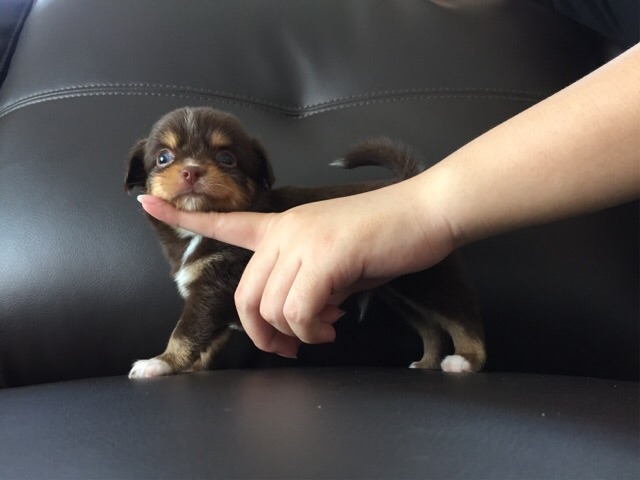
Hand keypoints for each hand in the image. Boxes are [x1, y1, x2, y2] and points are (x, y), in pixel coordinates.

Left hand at [138, 179, 453, 357]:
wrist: (424, 213)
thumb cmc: (384, 237)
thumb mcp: (338, 260)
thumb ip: (311, 281)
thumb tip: (303, 318)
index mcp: (285, 226)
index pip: (227, 221)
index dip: (183, 216)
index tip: (146, 204)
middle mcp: (287, 231)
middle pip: (247, 296)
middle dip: (262, 333)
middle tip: (288, 347)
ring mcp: (304, 241)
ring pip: (272, 308)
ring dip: (296, 333)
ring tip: (324, 330)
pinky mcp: (326, 257)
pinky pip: (301, 311)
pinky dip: (313, 330)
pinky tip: (333, 325)